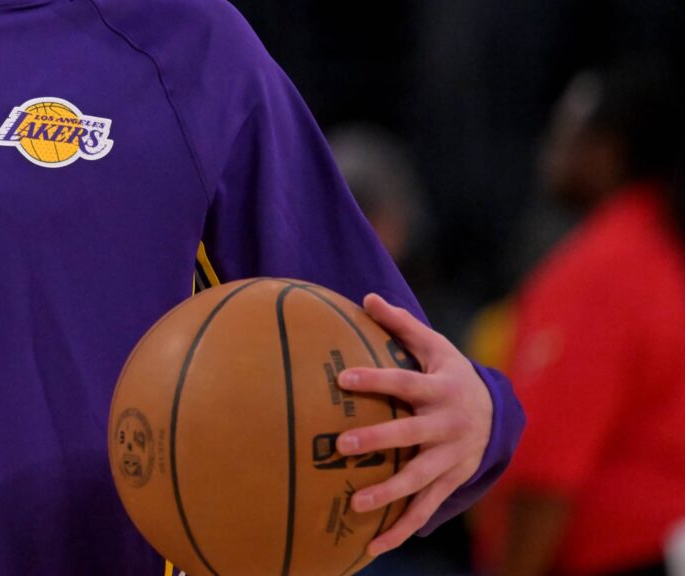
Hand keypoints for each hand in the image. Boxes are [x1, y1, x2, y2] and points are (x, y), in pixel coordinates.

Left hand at [335, 294, 492, 555]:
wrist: (498, 413)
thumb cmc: (451, 373)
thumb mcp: (434, 346)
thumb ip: (400, 324)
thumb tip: (366, 297)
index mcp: (441, 390)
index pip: (404, 383)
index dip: (375, 380)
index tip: (342, 377)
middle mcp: (448, 426)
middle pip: (411, 435)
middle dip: (378, 439)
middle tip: (342, 444)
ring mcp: (452, 458)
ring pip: (420, 478)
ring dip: (389, 493)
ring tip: (356, 503)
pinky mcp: (452, 482)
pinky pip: (426, 508)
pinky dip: (402, 527)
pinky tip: (374, 544)